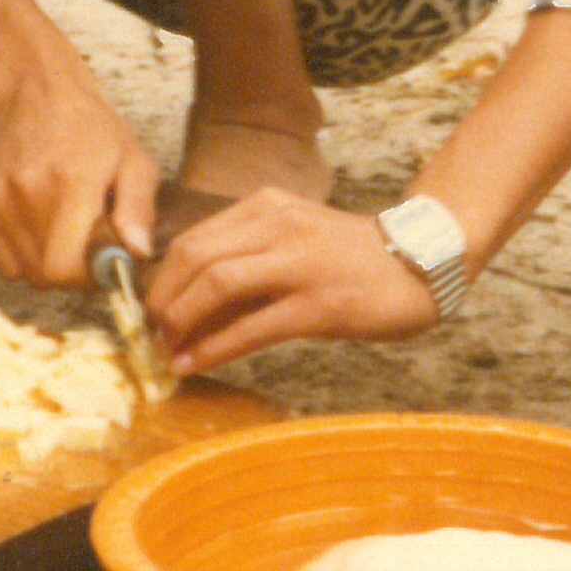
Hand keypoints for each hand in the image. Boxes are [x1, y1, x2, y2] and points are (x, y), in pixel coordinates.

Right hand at [0, 59, 159, 286]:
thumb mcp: (134, 162)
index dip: (87, 278)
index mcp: (70, 184)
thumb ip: (139, 211)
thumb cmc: (93, 132)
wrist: (37, 93)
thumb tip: (138, 255)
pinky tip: (38, 224)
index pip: (64, 269)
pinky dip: (22, 255)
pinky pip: (2, 261)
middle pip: (44, 276)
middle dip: (71, 273)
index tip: (102, 262)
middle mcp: (25, 193)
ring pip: (23, 272)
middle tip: (86, 247)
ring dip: (47, 263)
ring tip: (63, 229)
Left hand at [144, 192, 438, 372]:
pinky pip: (253, 327)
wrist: (420, 262)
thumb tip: (188, 303)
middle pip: (195, 258)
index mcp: (266, 207)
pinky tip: (195, 364)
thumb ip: (248, 257)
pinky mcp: (319, 304)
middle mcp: (278, 226)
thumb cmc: (350, 257)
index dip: (162, 280)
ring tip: (168, 351)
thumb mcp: (294, 238)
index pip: (193, 239)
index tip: (150, 310)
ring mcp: (299, 263)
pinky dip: (215, 347)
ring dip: (182, 321)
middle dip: (163, 301)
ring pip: (217, 285)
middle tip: (152, 335)